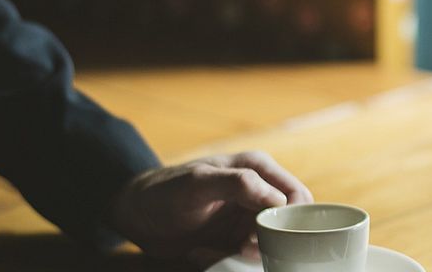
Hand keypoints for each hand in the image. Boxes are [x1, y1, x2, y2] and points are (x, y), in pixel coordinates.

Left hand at [108, 151, 312, 265]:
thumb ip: (239, 184)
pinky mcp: (236, 239)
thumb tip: (278, 200)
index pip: (297, 197)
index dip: (288, 220)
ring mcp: (248, 218)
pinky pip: (245, 258)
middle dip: (265, 243)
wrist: (135, 213)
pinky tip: (200, 253)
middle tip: (236, 248)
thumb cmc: (164, 190)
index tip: (260, 234)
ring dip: (240, 256)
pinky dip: (225, 261)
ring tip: (207, 250)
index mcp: (259, 170)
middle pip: (287, 225)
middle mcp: (259, 193)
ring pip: (268, 245)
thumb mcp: (198, 183)